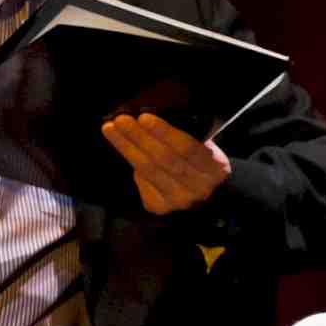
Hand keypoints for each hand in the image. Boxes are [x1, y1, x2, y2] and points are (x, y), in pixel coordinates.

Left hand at [100, 112, 231, 213]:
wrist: (207, 199)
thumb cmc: (203, 164)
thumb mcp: (205, 148)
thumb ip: (186, 136)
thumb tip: (150, 118)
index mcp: (214, 168)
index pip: (186, 148)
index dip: (164, 133)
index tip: (144, 117)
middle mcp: (197, 188)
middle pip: (163, 160)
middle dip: (139, 137)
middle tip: (120, 120)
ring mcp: (177, 201)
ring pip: (148, 171)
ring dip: (127, 147)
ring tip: (111, 129)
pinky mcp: (160, 208)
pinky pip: (142, 182)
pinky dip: (133, 162)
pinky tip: (123, 146)